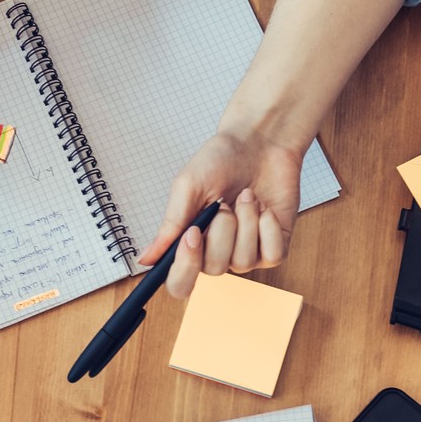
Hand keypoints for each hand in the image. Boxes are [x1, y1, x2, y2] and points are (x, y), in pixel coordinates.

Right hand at [137, 125, 304, 297]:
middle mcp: (218, 252)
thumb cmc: (220, 160)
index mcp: (191, 243)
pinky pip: (272, 254)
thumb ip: (170, 225)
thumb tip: (145, 258)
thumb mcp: (188, 188)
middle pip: (214, 269)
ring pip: (243, 261)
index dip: (185, 267)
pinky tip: (265, 207)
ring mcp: (248, 252)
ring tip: (246, 197)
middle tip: (224, 203)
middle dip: (221, 232)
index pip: (180, 281)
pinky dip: (268, 228)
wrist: (259, 140)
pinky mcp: (275, 245)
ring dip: (245, 223)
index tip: (192, 234)